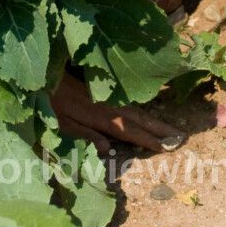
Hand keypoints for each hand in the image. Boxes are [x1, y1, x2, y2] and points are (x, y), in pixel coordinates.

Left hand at [51, 74, 185, 154]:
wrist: (44, 78)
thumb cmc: (49, 106)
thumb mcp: (61, 126)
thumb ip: (84, 136)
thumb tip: (109, 148)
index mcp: (98, 117)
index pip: (128, 131)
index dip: (147, 140)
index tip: (166, 147)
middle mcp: (108, 107)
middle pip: (138, 119)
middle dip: (160, 128)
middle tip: (181, 137)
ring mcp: (108, 100)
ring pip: (136, 111)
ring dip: (155, 121)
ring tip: (172, 129)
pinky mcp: (105, 95)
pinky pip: (128, 105)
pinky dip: (142, 112)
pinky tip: (148, 116)